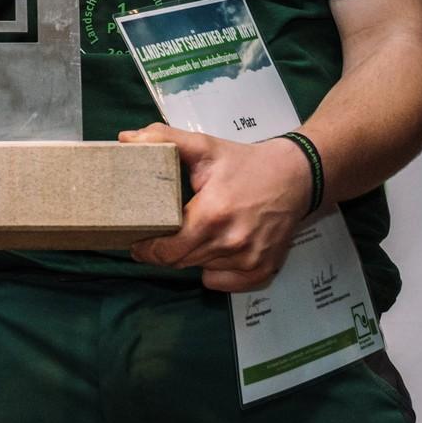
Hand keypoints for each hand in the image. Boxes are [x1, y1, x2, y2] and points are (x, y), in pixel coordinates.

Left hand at [122, 123, 311, 291]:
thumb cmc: (244, 162)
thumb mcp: (203, 146)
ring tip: (193, 234)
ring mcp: (249, 260)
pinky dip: (216, 271)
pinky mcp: (264, 270)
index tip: (135, 242)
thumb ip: (162, 139)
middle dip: (165, 251)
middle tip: (158, 235)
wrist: (296, 176)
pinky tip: (216, 249)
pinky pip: (225, 283)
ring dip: (192, 257)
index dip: (147, 249)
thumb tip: (125, 140)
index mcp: (212, 215)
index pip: (168, 250)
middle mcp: (231, 243)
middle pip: (182, 261)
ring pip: (203, 270)